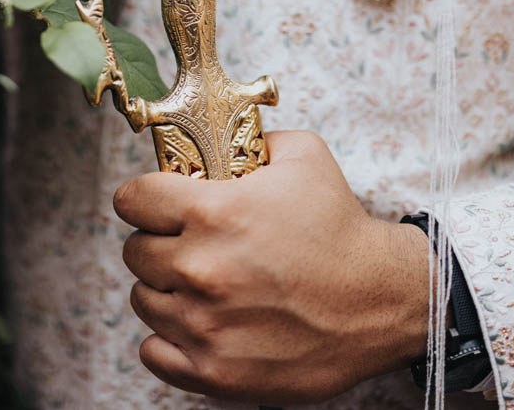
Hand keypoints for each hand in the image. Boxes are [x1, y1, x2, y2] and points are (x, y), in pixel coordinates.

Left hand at [114, 131, 430, 404]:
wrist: (382, 302)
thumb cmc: (342, 229)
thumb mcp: (305, 157)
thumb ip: (253, 141)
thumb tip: (221, 140)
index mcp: (213, 212)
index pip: (132, 200)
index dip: (144, 199)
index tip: (156, 205)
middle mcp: (200, 268)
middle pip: (134, 251)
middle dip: (158, 243)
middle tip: (190, 245)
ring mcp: (204, 325)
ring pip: (144, 300)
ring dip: (166, 290)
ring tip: (203, 285)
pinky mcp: (214, 372)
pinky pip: (153, 352)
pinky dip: (169, 339)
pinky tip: (200, 323)